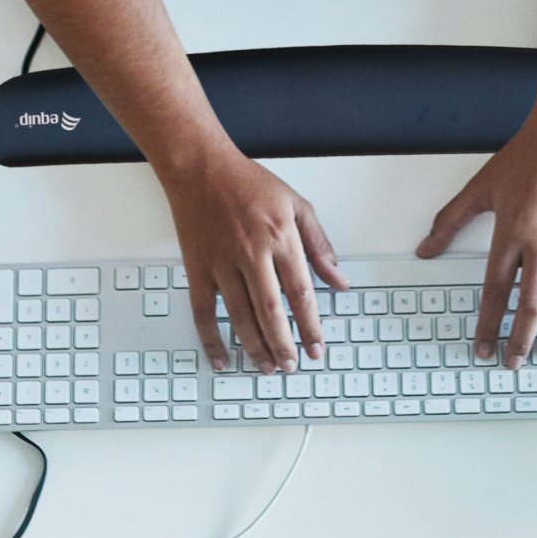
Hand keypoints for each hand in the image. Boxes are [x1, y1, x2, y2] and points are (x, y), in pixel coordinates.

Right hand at [159, 144, 348, 373]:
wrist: (200, 168)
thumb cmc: (248, 184)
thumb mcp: (296, 205)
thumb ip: (320, 245)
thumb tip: (338, 280)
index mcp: (280, 237)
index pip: (301, 292)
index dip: (311, 326)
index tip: (318, 348)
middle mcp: (251, 253)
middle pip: (271, 311)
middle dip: (284, 345)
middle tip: (293, 367)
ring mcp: (221, 263)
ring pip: (240, 316)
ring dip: (255, 347)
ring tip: (268, 368)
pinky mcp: (197, 269)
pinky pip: (203, 312)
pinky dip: (211, 340)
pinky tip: (223, 359)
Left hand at [416, 113, 536, 368]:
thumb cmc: (525, 156)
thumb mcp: (479, 188)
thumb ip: (448, 222)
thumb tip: (424, 249)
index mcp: (509, 232)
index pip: (494, 291)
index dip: (488, 325)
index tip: (483, 348)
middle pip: (530, 304)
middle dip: (519, 340)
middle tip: (513, 362)